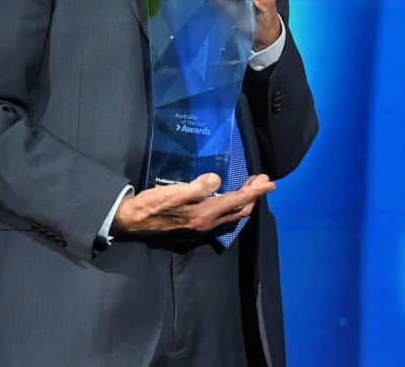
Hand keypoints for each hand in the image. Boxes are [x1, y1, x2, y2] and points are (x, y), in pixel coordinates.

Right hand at [112, 173, 274, 236]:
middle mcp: (207, 223)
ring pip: (232, 214)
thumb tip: (217, 180)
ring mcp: (202, 226)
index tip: (270, 182)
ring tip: (251, 186)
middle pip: (239, 210)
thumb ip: (198, 187)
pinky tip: (230, 197)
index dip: (256, 191)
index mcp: (205, 214)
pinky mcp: (196, 224)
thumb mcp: (174, 192)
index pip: (238, 200)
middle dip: (253, 194)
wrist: (134, 220)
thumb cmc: (153, 204)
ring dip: (244, 200)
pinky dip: (233, 205)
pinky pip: (223, 216)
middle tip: (262, 180)